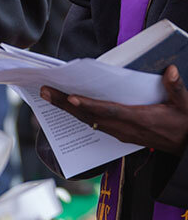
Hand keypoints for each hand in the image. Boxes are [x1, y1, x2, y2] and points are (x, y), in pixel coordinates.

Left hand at [40, 65, 187, 155]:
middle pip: (89, 116)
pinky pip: (94, 124)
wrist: (186, 148)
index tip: (70, 98)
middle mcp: (123, 128)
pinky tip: (67, 106)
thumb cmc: (184, 124)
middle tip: (45, 91)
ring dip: (67, 109)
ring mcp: (119, 133)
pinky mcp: (118, 134)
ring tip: (49, 96)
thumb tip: (170, 71)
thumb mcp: (185, 105)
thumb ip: (176, 88)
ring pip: (88, 121)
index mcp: (138, 119)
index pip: (108, 111)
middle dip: (65, 104)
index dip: (88, 105)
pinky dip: (78, 115)